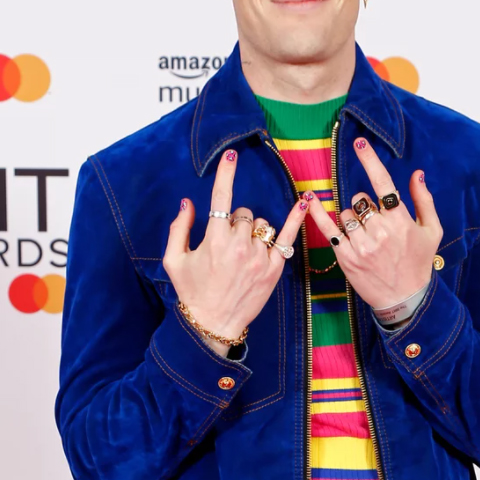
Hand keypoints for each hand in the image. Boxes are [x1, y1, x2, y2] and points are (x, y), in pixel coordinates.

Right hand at [162, 148, 308, 356]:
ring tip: (243, 255)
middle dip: (236, 222)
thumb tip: (188, 202)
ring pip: (261, 226)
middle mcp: (239, 246)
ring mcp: (259, 257)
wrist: (213, 324)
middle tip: (227, 245)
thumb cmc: (191, 292)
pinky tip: (305, 202)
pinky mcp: (274, 268)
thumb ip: (179, 229)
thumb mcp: (174, 260)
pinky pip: (286, 237)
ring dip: (253, 232)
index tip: (231, 154)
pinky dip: (295, 219)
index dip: (226, 174)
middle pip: (244, 214)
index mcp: (214, 241)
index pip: (221, 200)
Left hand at [306, 137, 442, 309]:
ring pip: (346, 214)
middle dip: (364, 206)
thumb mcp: (431, 231)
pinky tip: (308, 200)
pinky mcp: (346, 257)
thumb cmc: (419, 263)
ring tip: (365, 237)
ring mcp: (361, 244)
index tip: (359, 142)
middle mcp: (380, 231)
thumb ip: (424, 200)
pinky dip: (317, 214)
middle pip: (360, 200)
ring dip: (352, 219)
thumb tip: (417, 174)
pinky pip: (328, 229)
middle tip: (374, 224)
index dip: (370, 160)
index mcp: (401, 221)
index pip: (382, 183)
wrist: (405, 299)